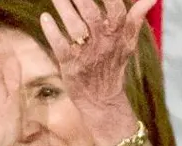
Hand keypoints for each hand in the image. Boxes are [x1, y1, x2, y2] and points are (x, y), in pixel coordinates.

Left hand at [39, 0, 157, 118]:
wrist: (101, 99)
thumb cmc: (113, 65)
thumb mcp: (128, 42)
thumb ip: (136, 18)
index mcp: (118, 34)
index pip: (116, 10)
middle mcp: (103, 42)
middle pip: (91, 15)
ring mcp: (85, 54)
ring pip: (75, 28)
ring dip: (64, 10)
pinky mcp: (70, 65)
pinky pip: (60, 46)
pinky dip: (52, 32)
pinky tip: (45, 17)